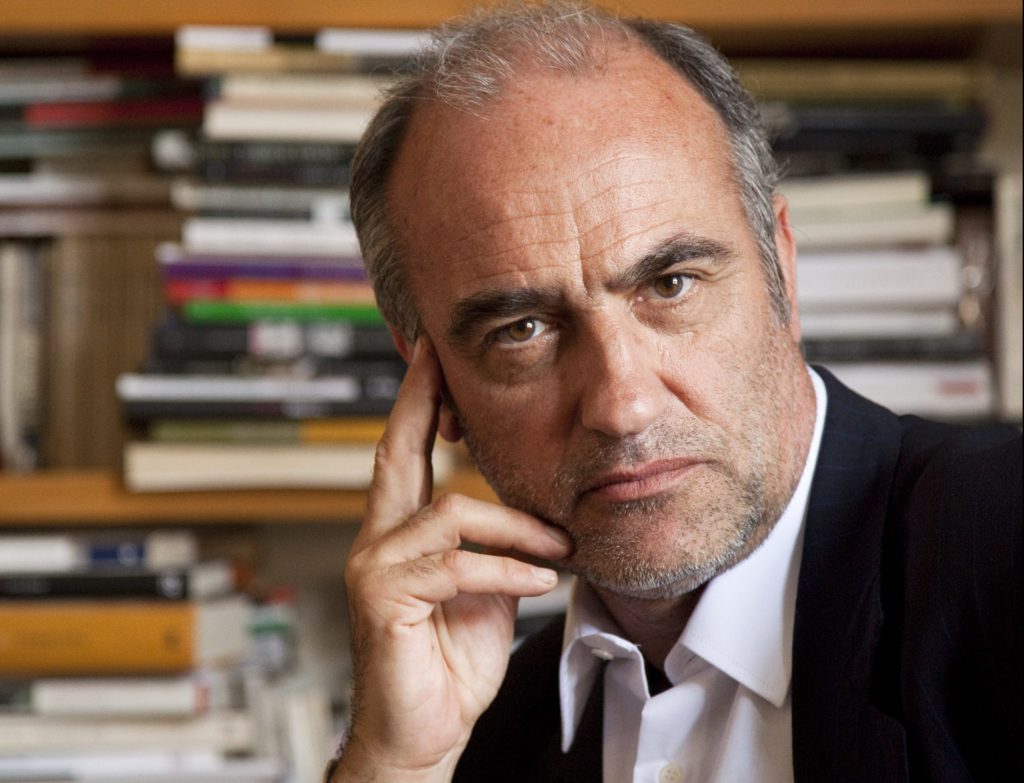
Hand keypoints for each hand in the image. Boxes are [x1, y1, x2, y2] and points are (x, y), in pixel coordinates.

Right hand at [332, 337, 571, 781]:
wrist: (423, 732)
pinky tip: (537, 585)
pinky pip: (456, 565)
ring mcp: (374, 567)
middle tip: (440, 358)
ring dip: (516, 526)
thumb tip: (536, 521)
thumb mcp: (485, 593)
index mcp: (400, 533)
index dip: (419, 403)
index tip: (434, 358)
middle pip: (397, 453)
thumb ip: (496, 549)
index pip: (405, 453)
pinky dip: (507, 571)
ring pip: (450, 512)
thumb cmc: (450, 663)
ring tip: (558, 548)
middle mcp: (377, 540)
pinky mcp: (382, 599)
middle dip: (421, 401)